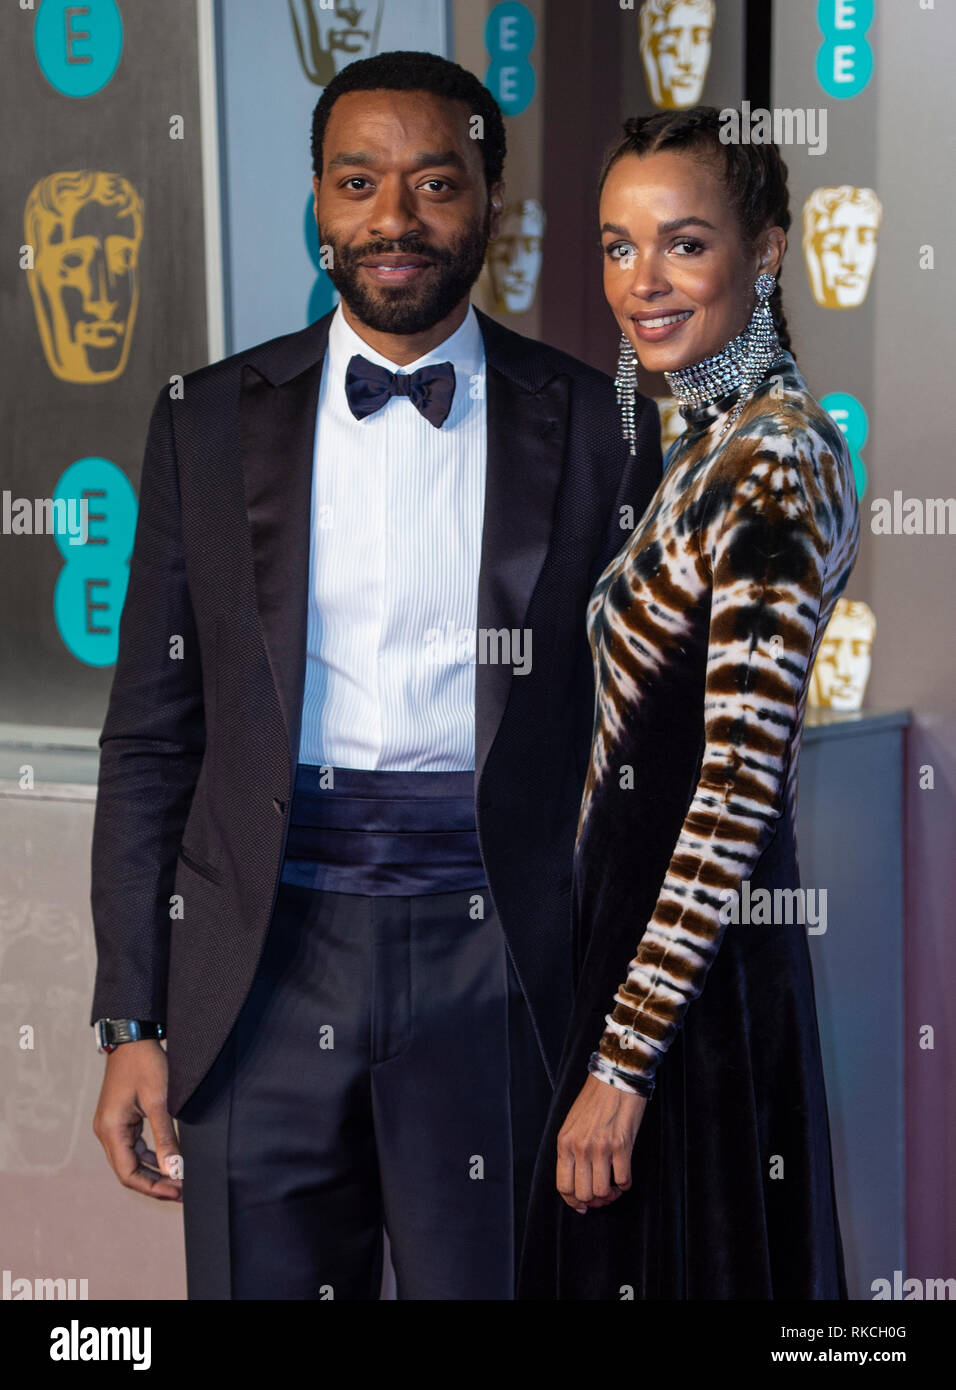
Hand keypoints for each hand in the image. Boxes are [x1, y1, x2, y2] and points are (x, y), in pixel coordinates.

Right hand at [92, 1039, 182, 1200]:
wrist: (133, 1037)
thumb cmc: (145, 1064)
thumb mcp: (159, 1101)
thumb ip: (165, 1137)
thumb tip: (174, 1170)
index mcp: (111, 1129)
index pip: (128, 1174)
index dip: (152, 1187)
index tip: (177, 1192)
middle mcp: (106, 1131)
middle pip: (128, 1170)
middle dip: (154, 1183)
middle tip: (181, 1191)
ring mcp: (111, 1124)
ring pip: (130, 1159)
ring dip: (152, 1171)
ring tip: (178, 1179)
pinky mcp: (120, 1118)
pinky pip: (132, 1146)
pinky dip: (149, 1156)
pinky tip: (168, 1160)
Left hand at [556, 1072, 646, 1213]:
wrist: (615, 1078)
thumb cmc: (594, 1099)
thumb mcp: (572, 1124)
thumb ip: (571, 1150)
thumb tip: (578, 1179)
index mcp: (564, 1142)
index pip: (563, 1185)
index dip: (573, 1201)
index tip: (582, 1206)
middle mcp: (580, 1147)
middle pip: (583, 1193)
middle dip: (594, 1200)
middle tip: (602, 1194)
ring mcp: (601, 1148)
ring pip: (602, 1191)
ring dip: (610, 1194)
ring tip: (614, 1186)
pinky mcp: (622, 1146)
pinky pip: (624, 1180)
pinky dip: (625, 1184)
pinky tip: (625, 1176)